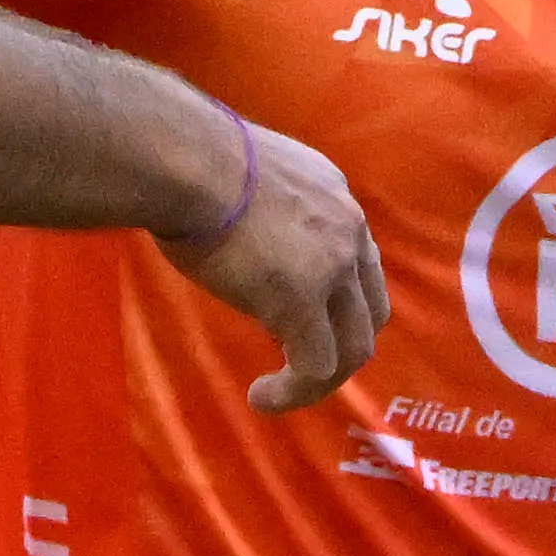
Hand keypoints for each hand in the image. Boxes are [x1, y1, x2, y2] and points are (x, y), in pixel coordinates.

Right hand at [155, 119, 380, 411]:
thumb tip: (241, 230)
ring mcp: (331, 269)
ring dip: (321, 378)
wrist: (184, 160)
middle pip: (370, 310)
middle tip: (302, 365)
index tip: (304, 318)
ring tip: (281, 393)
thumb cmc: (190, 157)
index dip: (338, 299)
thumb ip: (264, 206)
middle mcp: (347, 229)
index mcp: (333, 194)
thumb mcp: (247, 173)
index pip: (360, 259)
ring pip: (352, 347)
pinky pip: (314, 367)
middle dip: (342, 346)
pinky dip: (293, 393)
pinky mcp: (301, 302)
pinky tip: (261, 397)